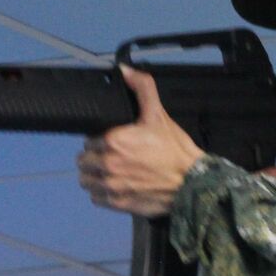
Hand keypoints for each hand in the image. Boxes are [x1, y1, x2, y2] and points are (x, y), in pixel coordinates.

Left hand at [76, 67, 205, 216]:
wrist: (192, 183)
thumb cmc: (174, 150)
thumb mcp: (159, 114)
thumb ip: (142, 88)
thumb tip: (126, 71)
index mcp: (112, 141)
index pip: (88, 140)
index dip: (98, 140)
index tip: (109, 142)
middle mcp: (108, 165)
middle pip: (83, 161)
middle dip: (93, 158)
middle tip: (109, 157)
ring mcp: (112, 186)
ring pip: (87, 181)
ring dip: (94, 177)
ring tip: (108, 173)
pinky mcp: (118, 204)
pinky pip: (97, 198)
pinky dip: (102, 193)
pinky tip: (114, 187)